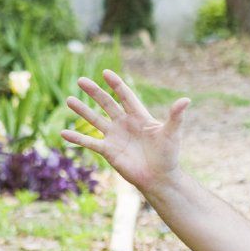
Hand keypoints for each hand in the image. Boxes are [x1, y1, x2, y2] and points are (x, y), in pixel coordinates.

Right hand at [63, 69, 189, 193]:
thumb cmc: (168, 155)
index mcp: (139, 116)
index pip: (125, 96)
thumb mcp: (171, 133)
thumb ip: (176, 116)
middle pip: (107, 104)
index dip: (116, 84)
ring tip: (69, 99)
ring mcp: (115, 136)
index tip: (105, 73)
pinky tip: (63, 133)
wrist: (160, 177)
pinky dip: (77, 139)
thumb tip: (186, 100)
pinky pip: (90, 142)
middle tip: (81, 80)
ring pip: (95, 120)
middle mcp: (125, 124)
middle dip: (94, 92)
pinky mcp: (108, 151)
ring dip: (82, 110)